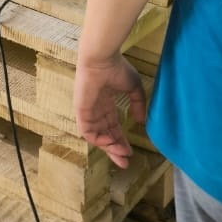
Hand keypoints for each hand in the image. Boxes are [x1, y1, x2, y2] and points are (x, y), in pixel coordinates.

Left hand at [74, 54, 145, 168]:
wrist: (101, 58)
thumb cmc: (117, 68)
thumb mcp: (133, 88)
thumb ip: (137, 104)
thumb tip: (141, 121)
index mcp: (106, 102)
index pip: (112, 126)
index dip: (120, 140)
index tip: (130, 153)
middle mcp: (96, 108)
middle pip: (104, 134)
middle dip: (115, 149)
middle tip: (125, 162)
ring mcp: (87, 110)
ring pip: (96, 136)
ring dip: (108, 147)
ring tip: (121, 156)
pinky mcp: (80, 110)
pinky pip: (87, 131)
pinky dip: (98, 140)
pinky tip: (111, 143)